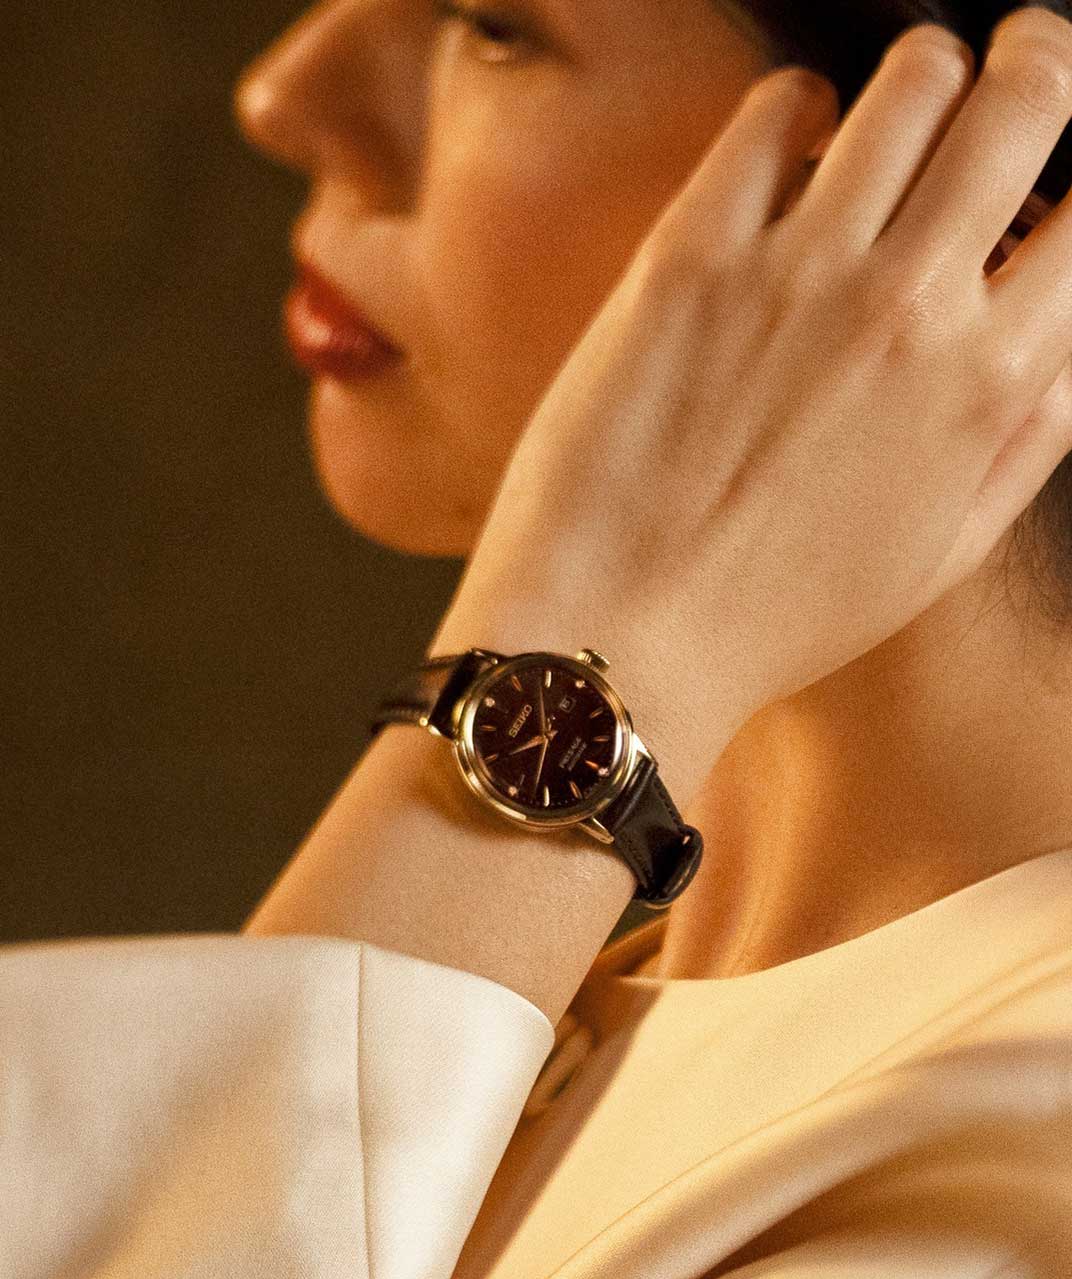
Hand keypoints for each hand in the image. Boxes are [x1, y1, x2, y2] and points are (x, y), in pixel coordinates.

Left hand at [435, 7, 1071, 789]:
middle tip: (1016, 64)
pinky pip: (775, 111)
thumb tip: (1063, 342)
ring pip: (911, 78)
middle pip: (1024, 100)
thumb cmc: (774, 619)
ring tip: (900, 104)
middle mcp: (911, 310)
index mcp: (990, 390)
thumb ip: (1023, 438)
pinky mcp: (694, 256)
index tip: (1054, 175)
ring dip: (923, 73)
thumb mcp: (938, 553)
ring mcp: (801, 272)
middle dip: (1034, 62)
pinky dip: (796, 109)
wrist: (619, 641)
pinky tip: (788, 150)